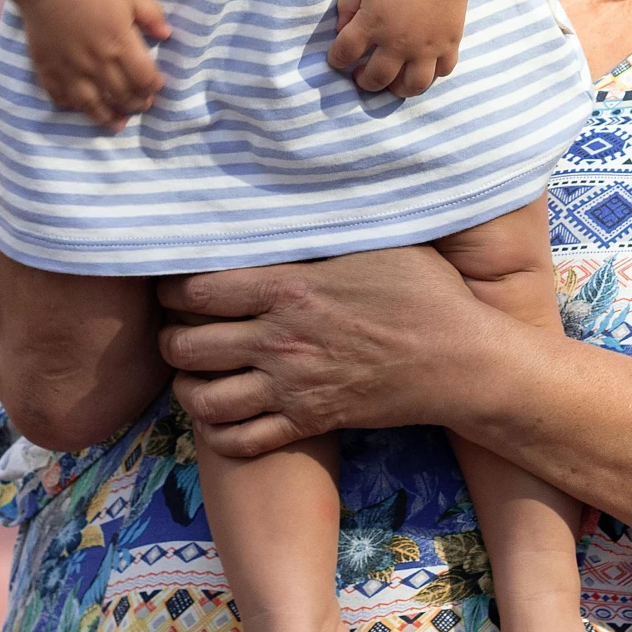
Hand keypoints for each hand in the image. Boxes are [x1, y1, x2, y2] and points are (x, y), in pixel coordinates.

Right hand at [20, 0, 170, 128]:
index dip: (154, 86)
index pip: (144, 78)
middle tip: (141, 105)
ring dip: (107, 117)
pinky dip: (72, 106)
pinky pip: (60, 97)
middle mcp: (97, 63)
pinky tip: (80, 108)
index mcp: (120, 44)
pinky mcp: (48, 69)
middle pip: (121, 95)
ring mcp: (71, 69)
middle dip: (135, 104)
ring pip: (92, 105)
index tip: (156, 86)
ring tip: (117, 123)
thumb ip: (152, 16)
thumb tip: (167, 35)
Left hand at [158, 247, 494, 455]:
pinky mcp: (309, 422)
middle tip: (178, 330)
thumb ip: (326, 225)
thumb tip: (300, 190)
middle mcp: (279, 340)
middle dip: (171, 339)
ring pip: (203, 399)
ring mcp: (291, 387)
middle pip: (186, 347)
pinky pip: (240, 441)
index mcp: (288, 288)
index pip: (195, 291)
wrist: (461, 361)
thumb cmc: (425, 293)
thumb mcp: (376, 241)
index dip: (170, 290)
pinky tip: (224, 414)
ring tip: (193, 374)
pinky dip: (220, 432)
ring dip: (187, 387)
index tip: (173, 287)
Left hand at [326, 0, 471, 95]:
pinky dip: (432, 74)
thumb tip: (341, 29)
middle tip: (362, 75)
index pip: (344, 53)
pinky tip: (423, 67)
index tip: (338, 59)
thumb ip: (347, 6)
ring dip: (398, 89)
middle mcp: (397, 43)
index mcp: (372, 24)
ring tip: (393, 82)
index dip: (336, 59)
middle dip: (364, 81)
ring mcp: (425, 48)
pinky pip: (442, 72)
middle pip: (376, 78)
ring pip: (412, 86)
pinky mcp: (448, 45)